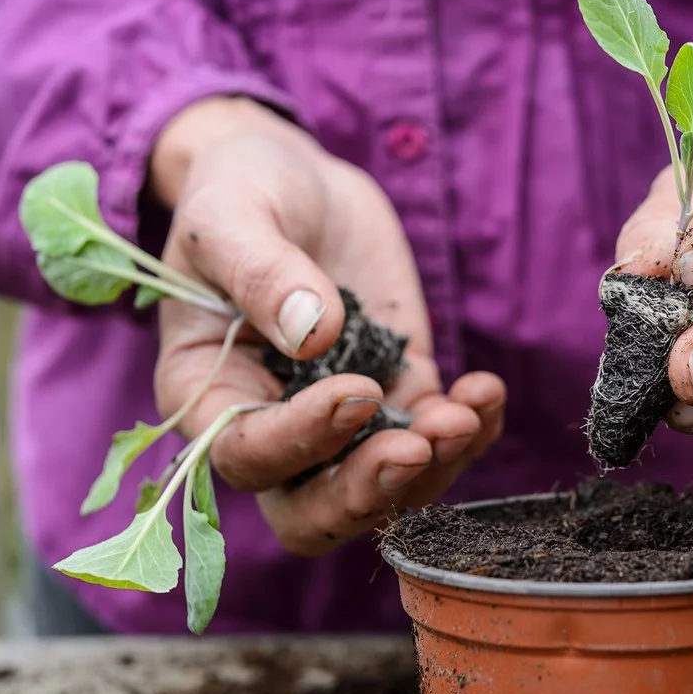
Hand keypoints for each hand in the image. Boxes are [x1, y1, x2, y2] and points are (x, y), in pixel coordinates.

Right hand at [148, 97, 505, 555]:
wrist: (299, 180)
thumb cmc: (241, 193)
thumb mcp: (232, 215)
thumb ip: (262, 271)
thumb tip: (314, 331)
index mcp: (206, 393)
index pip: (248, 454)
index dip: (302, 440)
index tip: (356, 390)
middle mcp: (272, 426)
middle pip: (312, 513)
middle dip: (368, 492)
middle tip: (420, 444)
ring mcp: (343, 420)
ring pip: (384, 490)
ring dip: (433, 468)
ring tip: (467, 412)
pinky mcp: (400, 392)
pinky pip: (436, 441)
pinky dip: (470, 430)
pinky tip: (486, 391)